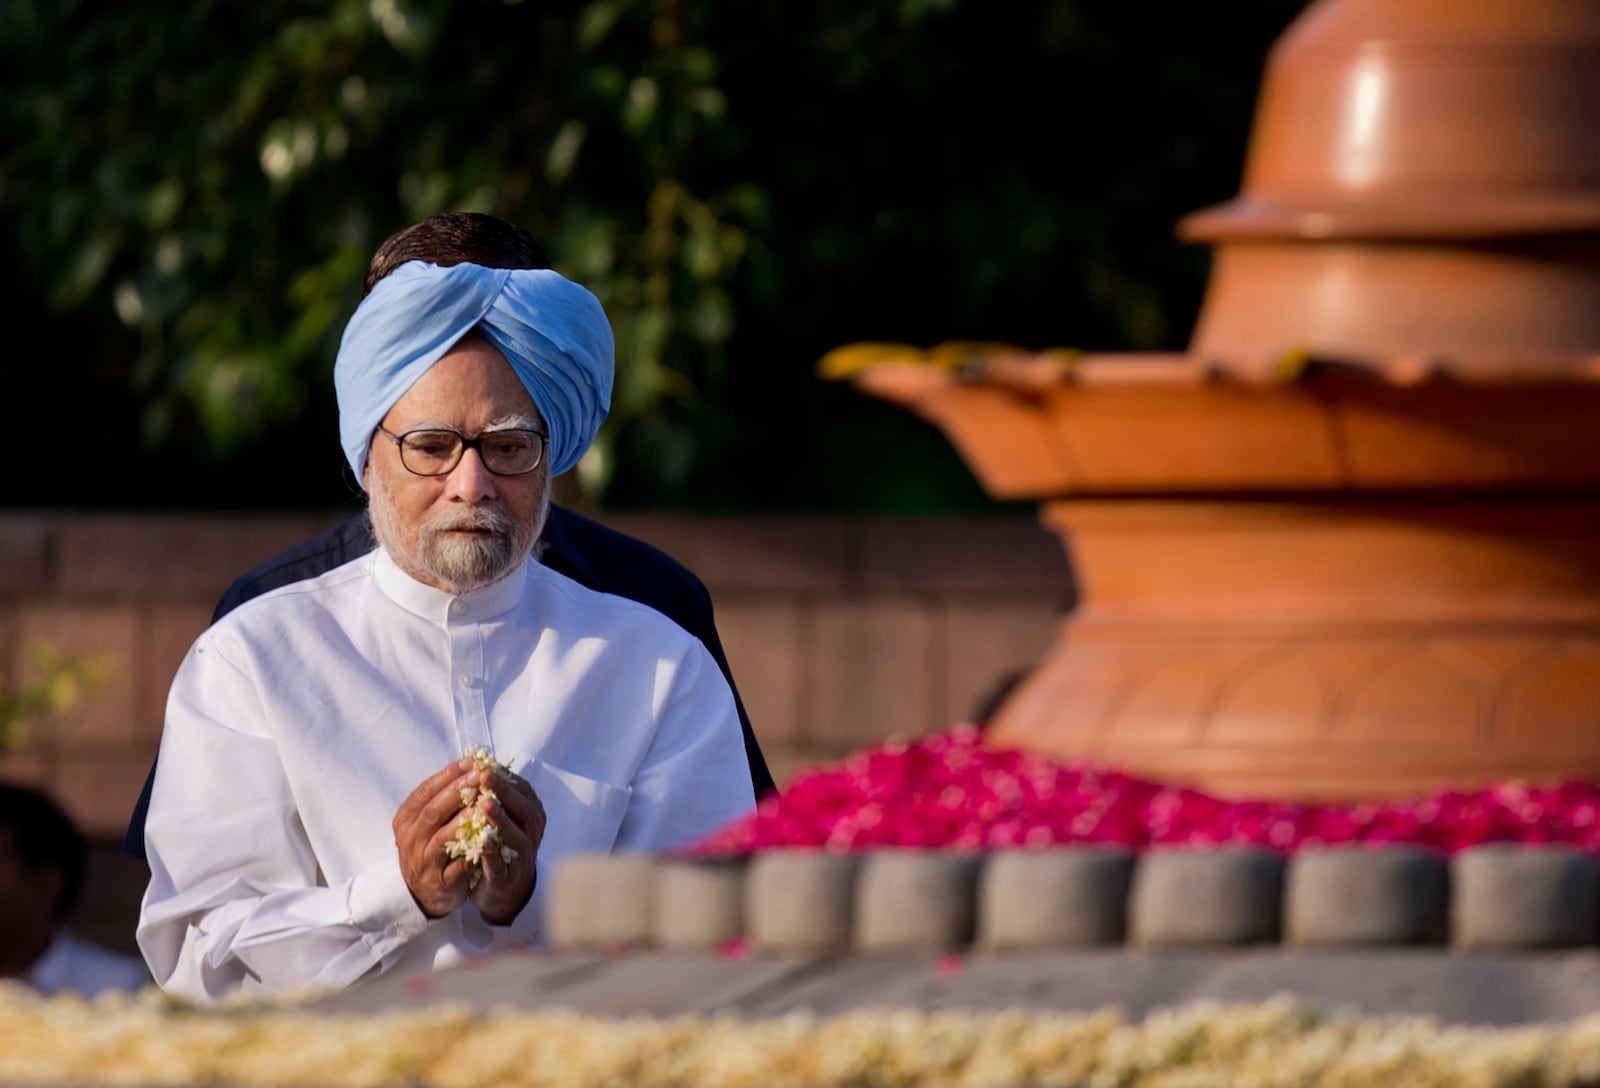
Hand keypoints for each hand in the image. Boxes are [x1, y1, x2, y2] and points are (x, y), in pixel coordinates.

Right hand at [393, 758, 480, 917]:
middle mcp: (410, 840)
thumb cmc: (430, 845)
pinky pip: (458, 866)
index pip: (424, 792)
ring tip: (484, 804)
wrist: (425, 890)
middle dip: (457, 792)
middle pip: (432, 812)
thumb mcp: (427, 821)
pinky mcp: (441, 883)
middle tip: (480, 776)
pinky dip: (473, 852)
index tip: (470, 762)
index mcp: (405, 820)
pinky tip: (489, 839)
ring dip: (464, 820)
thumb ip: (443, 797)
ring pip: (443, 838)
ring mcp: (424, 863)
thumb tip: (470, 764)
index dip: (447, 775)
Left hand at [469, 766, 545, 924]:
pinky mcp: (507, 877)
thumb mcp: (504, 815)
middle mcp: (531, 831)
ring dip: (500, 819)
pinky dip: (491, 853)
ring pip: (513, 835)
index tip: (487, 764)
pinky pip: (500, 864)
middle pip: (521, 808)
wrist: (507, 888)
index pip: (521, 790)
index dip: (505, 776)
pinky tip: (481, 842)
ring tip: (485, 804)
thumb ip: (496, 792)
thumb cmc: (502, 842)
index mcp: (530, 813)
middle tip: (486, 776)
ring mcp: (521, 855)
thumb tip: (480, 759)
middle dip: (504, 791)